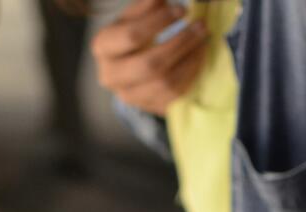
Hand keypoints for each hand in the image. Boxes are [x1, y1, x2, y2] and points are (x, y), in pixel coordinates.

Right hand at [91, 0, 208, 115]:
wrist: (128, 68)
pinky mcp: (148, 106)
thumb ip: (146, 6)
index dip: (159, 22)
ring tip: (203, 38)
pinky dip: (191, 72)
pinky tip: (198, 54)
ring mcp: (129, 96)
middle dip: (180, 43)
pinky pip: (175, 94)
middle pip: (149, 65)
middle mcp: (111, 76)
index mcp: (103, 47)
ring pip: (165, 83)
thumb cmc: (132, 36)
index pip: (132, 36)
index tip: (182, 10)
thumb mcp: (134, 16)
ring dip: (190, 58)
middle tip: (200, 26)